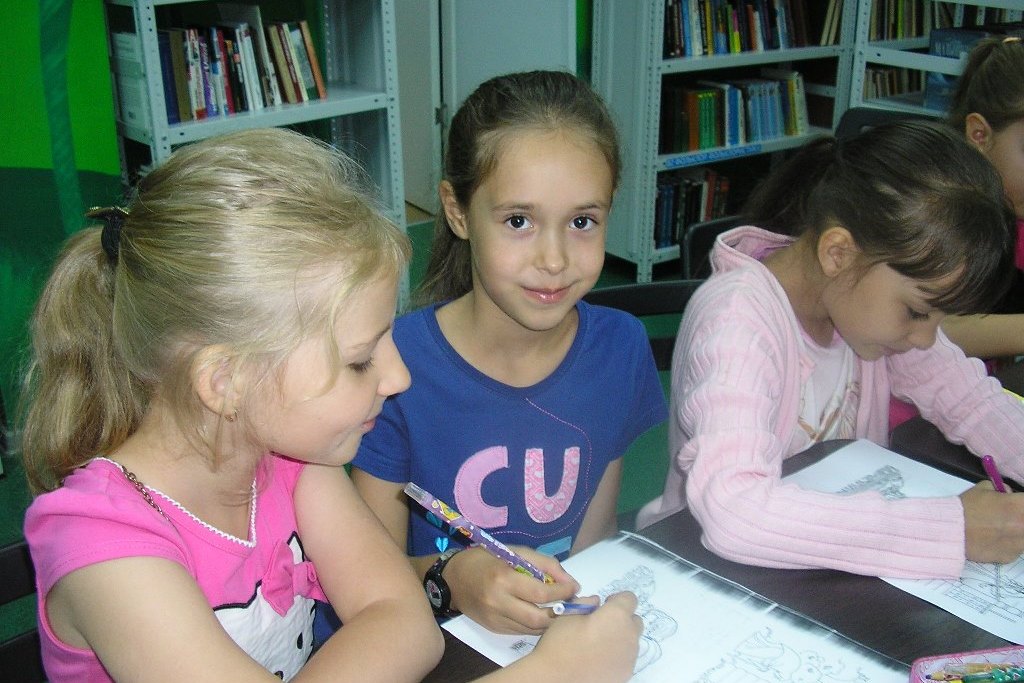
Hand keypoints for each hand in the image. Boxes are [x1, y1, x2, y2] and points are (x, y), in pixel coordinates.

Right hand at [445, 546, 578, 633]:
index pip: (541, 592)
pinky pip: (521, 631)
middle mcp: (498, 602)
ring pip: (532, 629)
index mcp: (504, 578)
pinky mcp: (493, 628)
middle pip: (539, 618)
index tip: (575, 588)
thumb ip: (544, 564)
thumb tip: (570, 581)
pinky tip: (541, 613)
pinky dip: (535, 624)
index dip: (562, 592)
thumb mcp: (515, 551)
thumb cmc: (486, 558)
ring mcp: (495, 619)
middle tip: (570, 603)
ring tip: (559, 608)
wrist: (452, 578)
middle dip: (560, 612)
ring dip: (550, 620)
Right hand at [528, 592, 641, 682]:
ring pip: (631, 639)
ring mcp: (630, 656)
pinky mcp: (627, 672)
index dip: (616, 600)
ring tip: (597, 645)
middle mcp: (629, 635)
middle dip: (621, 619)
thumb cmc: (561, 644)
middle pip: (634, 620)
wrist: (557, 680)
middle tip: (600, 626)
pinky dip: (617, 654)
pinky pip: (626, 656)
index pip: (629, 598)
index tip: (603, 606)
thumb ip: (586, 603)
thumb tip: (596, 602)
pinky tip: (598, 659)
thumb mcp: (567, 615)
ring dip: (620, 637)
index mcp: (617, 616)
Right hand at [962, 481, 1023, 562]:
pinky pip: (1015, 550)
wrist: (950, 531)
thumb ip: (1001, 490)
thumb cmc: (966, 507)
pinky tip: (993, 541)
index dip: (1020, 503)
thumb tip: (1009, 494)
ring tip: (1000, 530)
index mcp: (1021, 506)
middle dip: (1019, 518)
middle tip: (1007, 517)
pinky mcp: (1011, 558)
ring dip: (1017, 533)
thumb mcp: (983, 488)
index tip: (1014, 505)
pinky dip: (1008, 545)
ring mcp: (1020, 545)